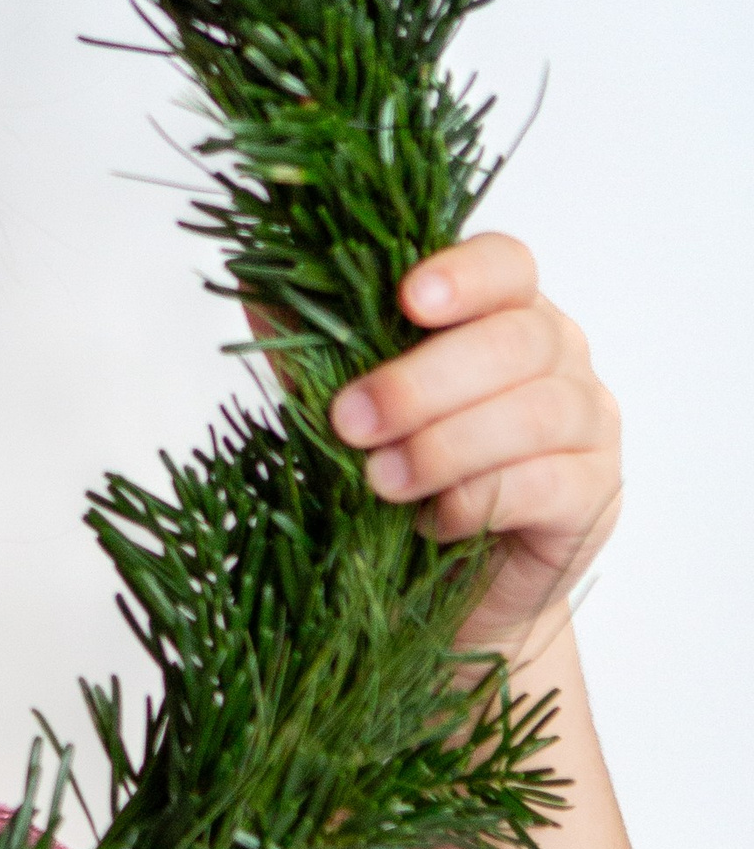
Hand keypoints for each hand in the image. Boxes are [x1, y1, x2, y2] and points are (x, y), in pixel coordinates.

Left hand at [325, 233, 620, 654]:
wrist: (445, 584)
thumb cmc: (396, 477)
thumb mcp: (341, 404)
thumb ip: (311, 344)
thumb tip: (255, 283)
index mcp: (501, 314)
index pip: (507, 265)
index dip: (463, 275)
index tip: (407, 300)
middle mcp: (559, 356)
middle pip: (515, 340)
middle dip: (421, 383)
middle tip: (351, 422)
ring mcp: (588, 422)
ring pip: (534, 411)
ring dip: (444, 447)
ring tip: (381, 481)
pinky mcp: (593, 492)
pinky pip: (544, 483)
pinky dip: (477, 500)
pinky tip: (434, 521)